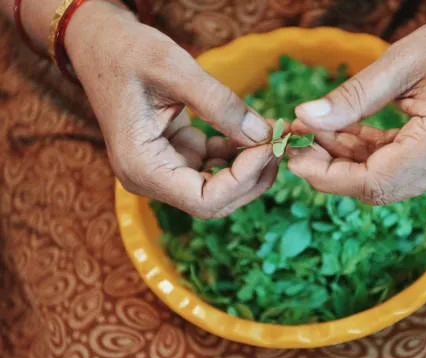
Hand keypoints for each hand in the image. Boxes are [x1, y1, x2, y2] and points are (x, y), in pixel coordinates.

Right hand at [65, 1, 276, 217]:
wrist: (101, 44)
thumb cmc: (127, 52)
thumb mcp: (174, 69)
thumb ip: (220, 105)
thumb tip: (263, 135)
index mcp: (141, 167)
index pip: (204, 200)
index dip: (243, 180)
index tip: (269, 145)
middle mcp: (150, 178)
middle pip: (215, 202)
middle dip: (253, 177)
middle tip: (280, 141)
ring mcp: (164, 169)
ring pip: (219, 188)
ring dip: (250, 166)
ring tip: (273, 133)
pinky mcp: (175, 156)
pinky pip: (214, 166)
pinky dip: (237, 153)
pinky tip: (253, 129)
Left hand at [289, 0, 425, 204]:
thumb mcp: (399, 62)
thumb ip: (350, 97)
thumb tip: (303, 118)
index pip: (373, 181)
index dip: (327, 175)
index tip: (293, 155)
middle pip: (377, 188)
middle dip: (331, 170)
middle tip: (299, 141)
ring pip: (384, 181)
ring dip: (347, 161)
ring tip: (317, 131)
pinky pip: (398, 168)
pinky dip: (368, 153)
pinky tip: (344, 133)